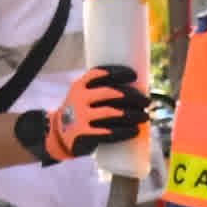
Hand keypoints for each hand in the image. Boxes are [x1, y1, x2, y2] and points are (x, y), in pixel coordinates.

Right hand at [16, 64, 150, 164]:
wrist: (59, 135)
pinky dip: (125, 132)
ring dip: (133, 114)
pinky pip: (108, 133)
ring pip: (112, 113)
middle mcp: (79, 99)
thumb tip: (137, 88)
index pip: (100, 73)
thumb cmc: (81, 112)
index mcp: (80, 86)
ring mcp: (80, 117)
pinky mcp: (84, 134)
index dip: (118, 72)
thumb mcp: (83, 96)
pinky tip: (135, 130)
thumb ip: (102, 91)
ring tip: (146, 116)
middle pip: (111, 93)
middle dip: (133, 96)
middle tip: (147, 101)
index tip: (134, 75)